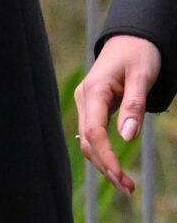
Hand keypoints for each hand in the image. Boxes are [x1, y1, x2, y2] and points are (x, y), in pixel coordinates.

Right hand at [76, 34, 162, 194]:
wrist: (131, 38)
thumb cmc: (139, 54)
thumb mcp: (142, 77)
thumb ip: (135, 105)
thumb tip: (128, 137)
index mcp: (94, 91)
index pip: (94, 131)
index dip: (107, 156)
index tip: (122, 176)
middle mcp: (85, 99)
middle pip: (88, 140)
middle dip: (106, 166)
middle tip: (129, 188)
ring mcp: (87, 103)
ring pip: (88, 140)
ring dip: (104, 163)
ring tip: (126, 183)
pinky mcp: (93, 107)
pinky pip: (93, 134)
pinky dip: (103, 153)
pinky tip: (115, 167)